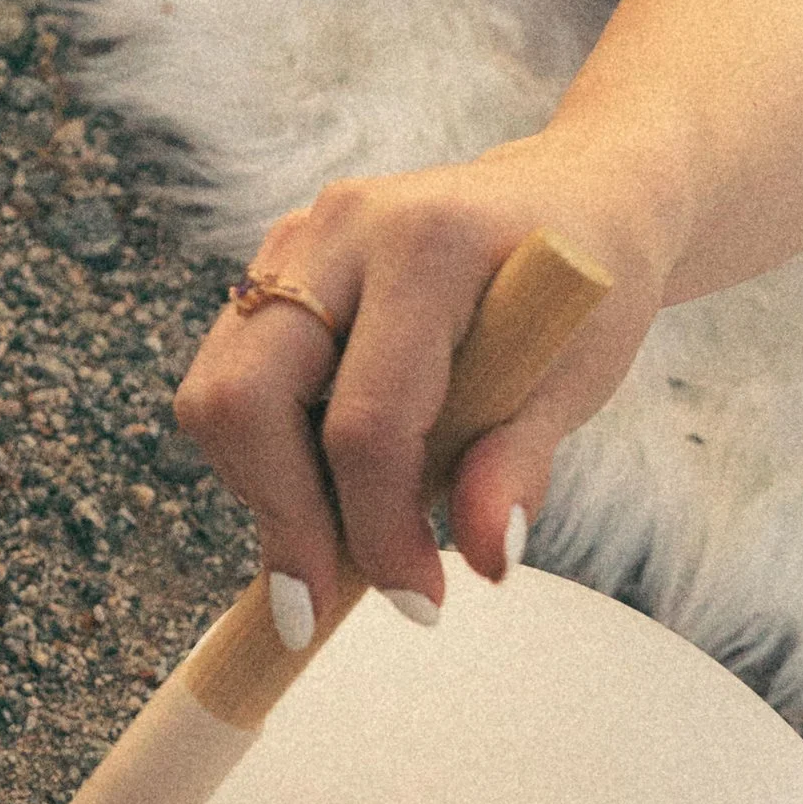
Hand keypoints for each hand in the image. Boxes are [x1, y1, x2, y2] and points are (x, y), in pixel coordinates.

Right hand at [173, 150, 664, 636]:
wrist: (575, 200)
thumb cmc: (584, 292)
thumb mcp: (581, 378)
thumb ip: (521, 464)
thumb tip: (486, 559)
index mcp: (430, 246)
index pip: (366, 421)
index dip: (379, 531)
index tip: (421, 603)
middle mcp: (342, 228)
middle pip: (246, 397)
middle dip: (279, 519)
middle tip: (323, 602)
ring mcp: (296, 239)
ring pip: (218, 390)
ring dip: (263, 488)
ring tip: (341, 534)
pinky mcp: (274, 263)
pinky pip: (231, 374)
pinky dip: (264, 449)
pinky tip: (330, 479)